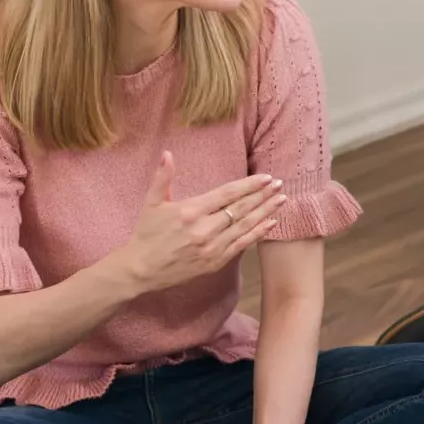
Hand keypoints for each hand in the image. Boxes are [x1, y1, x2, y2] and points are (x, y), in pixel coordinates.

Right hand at [115, 152, 286, 295]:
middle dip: (263, 195)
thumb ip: (162, 178)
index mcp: (190, 211)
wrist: (142, 269)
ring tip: (282, 200)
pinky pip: (242, 245)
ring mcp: (212, 247)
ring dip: (266, 212)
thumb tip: (167, 153)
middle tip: (280, 185)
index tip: (267, 177)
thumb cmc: (146, 234)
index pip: (227, 194)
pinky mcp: (215, 262)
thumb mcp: (151, 203)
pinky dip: (258, 233)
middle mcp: (204, 229)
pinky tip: (271, 223)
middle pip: (241, 209)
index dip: (249, 185)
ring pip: (245, 226)